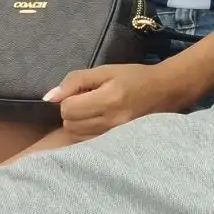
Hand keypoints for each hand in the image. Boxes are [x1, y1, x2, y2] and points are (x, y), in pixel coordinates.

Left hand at [44, 61, 191, 135]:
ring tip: (94, 110)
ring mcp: (114, 135)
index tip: (83, 91)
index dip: (70, 97)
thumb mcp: (105, 70)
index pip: (68, 108)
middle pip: (69, 124)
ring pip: (75, 135)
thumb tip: (49, 97)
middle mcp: (111, 121)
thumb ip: (76, 80)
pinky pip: (86, 142)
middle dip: (73, 111)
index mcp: (108, 99)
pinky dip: (86, 131)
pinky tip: (97, 121)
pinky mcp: (115, 143)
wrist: (164, 91)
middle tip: (88, 100)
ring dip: (78, 122)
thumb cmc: (134, 77)